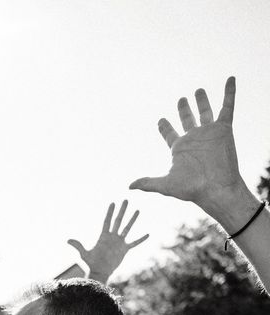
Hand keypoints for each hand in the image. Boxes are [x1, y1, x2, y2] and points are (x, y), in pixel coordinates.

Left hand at [68, 200, 147, 282]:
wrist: (100, 271)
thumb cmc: (91, 263)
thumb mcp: (84, 254)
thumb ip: (78, 246)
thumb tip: (68, 240)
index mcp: (103, 236)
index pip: (107, 221)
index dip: (110, 212)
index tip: (113, 202)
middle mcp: (112, 237)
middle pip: (118, 220)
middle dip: (122, 210)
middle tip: (126, 200)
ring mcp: (119, 242)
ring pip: (127, 228)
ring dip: (132, 220)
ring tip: (137, 210)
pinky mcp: (124, 250)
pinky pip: (134, 243)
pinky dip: (140, 239)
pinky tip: (147, 234)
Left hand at [130, 77, 246, 215]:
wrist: (216, 188)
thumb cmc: (192, 189)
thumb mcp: (166, 184)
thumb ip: (148, 183)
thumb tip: (129, 187)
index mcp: (180, 148)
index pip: (169, 134)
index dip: (164, 127)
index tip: (160, 120)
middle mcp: (194, 139)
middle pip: (187, 119)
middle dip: (184, 109)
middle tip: (181, 99)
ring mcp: (209, 133)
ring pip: (205, 112)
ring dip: (202, 101)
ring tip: (198, 90)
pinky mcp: (224, 129)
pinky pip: (227, 107)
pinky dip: (229, 93)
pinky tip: (230, 79)